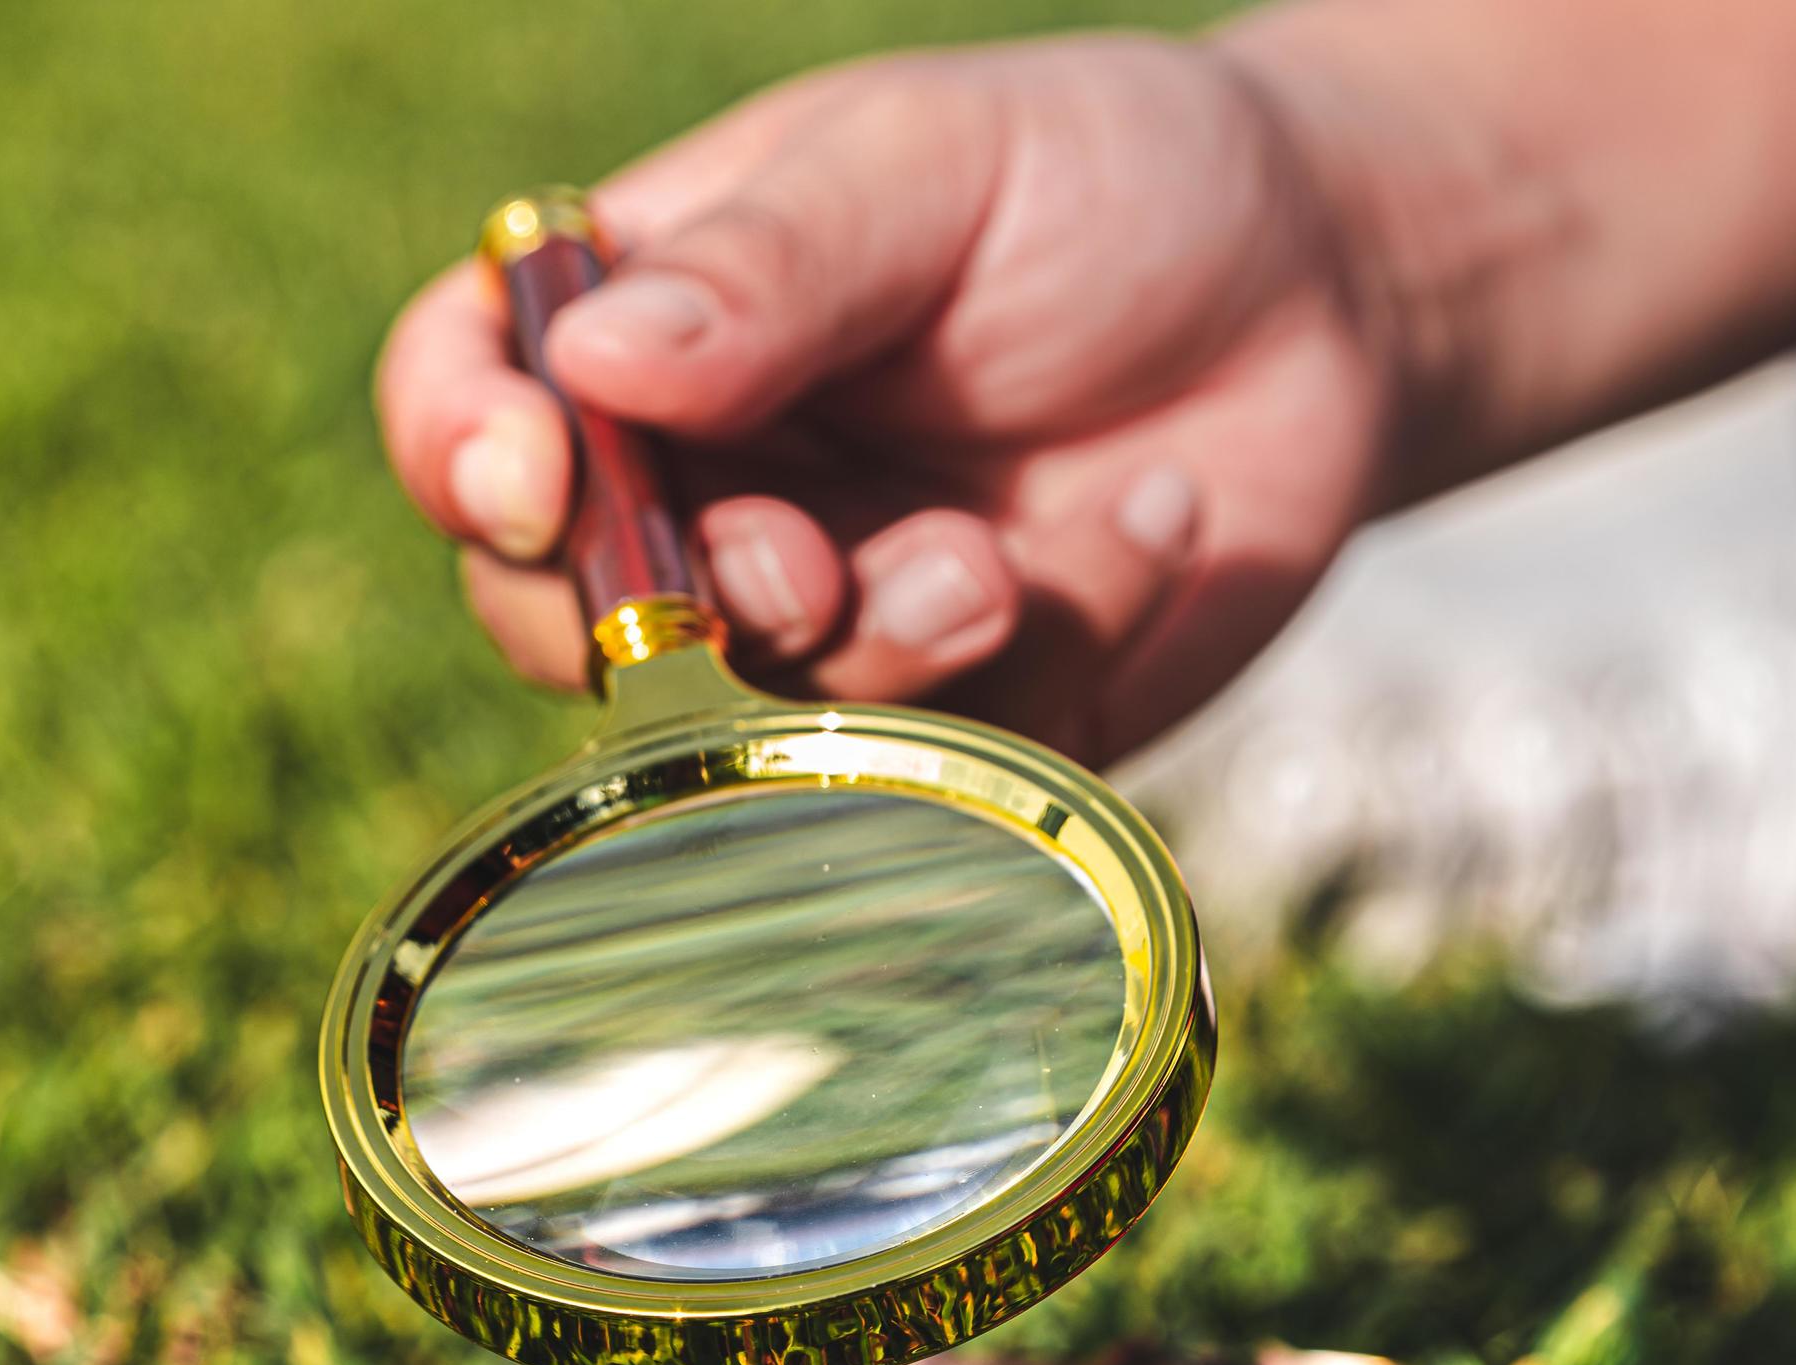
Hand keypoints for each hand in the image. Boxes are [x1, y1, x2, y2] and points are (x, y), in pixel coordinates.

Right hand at [377, 34, 1397, 761]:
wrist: (1336, 293)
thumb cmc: (1107, 183)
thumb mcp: (936, 166)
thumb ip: (775, 263)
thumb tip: (591, 367)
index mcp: (646, 331)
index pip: (464, 396)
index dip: (460, 454)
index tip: (536, 483)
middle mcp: (696, 490)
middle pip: (550, 610)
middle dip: (665, 615)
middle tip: (801, 567)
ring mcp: (812, 622)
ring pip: (740, 719)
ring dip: (871, 656)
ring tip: (1000, 560)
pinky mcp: (945, 727)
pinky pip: (934, 766)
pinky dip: (1044, 665)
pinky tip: (1143, 535)